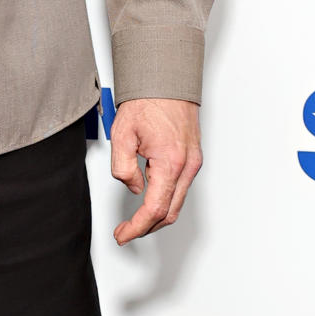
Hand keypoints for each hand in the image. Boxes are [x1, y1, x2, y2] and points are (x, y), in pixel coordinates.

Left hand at [109, 97, 201, 245]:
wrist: (166, 80)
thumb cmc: (148, 100)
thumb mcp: (122, 133)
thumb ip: (123, 166)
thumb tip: (133, 187)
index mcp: (170, 162)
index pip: (154, 209)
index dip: (137, 227)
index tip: (123, 234)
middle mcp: (187, 166)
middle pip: (170, 212)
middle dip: (147, 227)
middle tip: (126, 231)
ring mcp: (193, 162)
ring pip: (177, 202)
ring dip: (156, 214)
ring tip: (135, 219)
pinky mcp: (192, 158)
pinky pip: (180, 187)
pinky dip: (165, 198)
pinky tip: (150, 196)